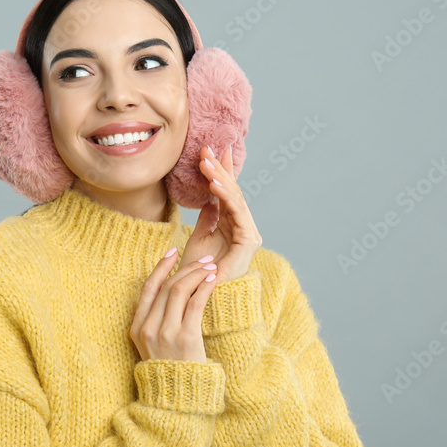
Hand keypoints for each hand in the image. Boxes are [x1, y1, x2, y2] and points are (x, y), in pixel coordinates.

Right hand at [130, 250, 218, 362]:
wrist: (179, 399)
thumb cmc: (172, 371)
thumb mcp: (154, 346)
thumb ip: (158, 321)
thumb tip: (174, 290)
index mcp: (137, 328)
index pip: (147, 288)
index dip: (160, 267)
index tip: (173, 252)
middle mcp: (148, 328)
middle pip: (166, 286)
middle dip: (186, 267)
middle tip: (204, 258)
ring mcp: (166, 333)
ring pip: (180, 290)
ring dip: (197, 273)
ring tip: (211, 267)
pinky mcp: (186, 338)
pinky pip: (196, 303)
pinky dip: (204, 287)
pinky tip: (213, 280)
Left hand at [178, 145, 262, 283]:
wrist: (200, 297)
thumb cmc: (198, 272)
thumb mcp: (199, 238)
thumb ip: (207, 218)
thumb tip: (209, 200)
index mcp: (230, 224)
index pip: (225, 193)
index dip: (220, 171)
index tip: (211, 150)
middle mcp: (242, 227)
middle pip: (231, 192)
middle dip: (219, 168)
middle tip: (206, 148)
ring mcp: (248, 234)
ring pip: (234, 199)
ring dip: (220, 178)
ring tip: (206, 162)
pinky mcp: (248, 242)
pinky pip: (237, 214)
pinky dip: (225, 197)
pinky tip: (214, 184)